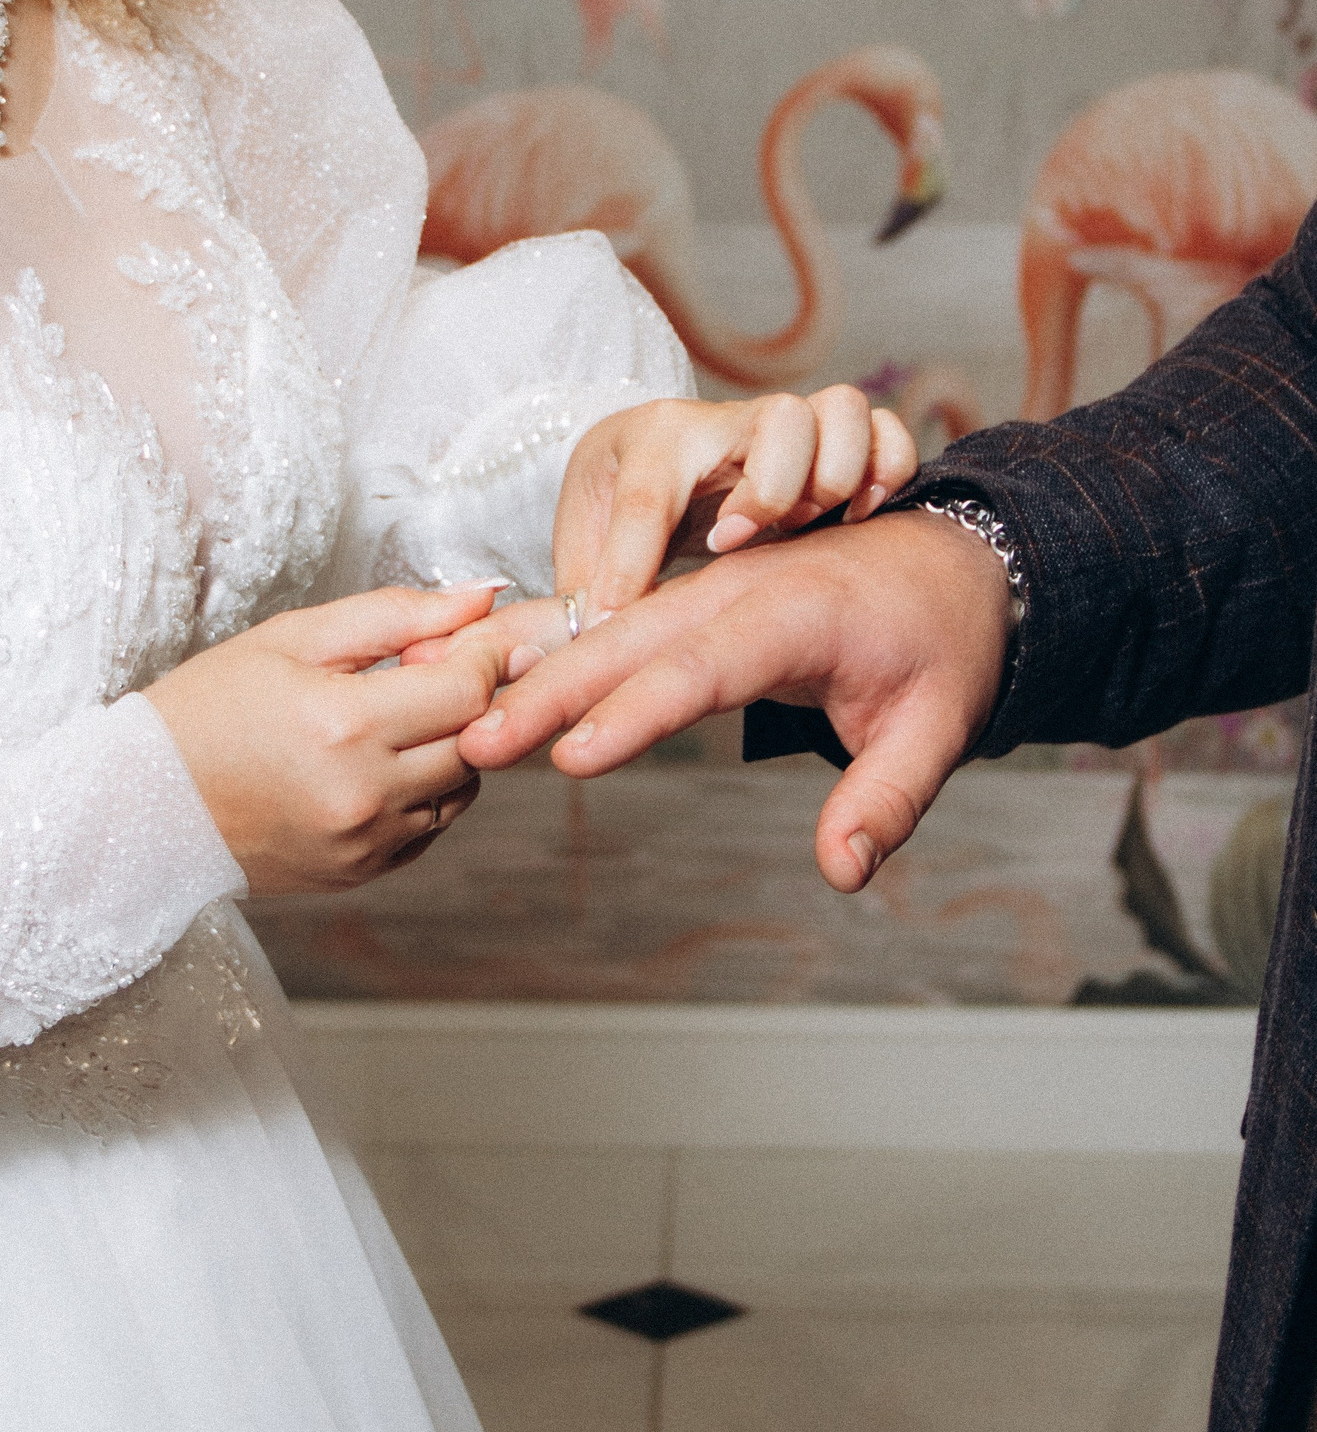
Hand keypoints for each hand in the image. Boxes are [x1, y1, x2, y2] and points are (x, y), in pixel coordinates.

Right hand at [146, 581, 504, 895]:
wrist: (143, 803)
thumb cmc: (208, 707)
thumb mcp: (294, 637)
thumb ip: (395, 614)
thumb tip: (480, 598)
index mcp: (344, 726)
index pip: (467, 689)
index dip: (478, 654)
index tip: (462, 635)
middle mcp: (363, 794)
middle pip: (474, 740)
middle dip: (467, 697)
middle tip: (424, 669)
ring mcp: (364, 843)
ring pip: (462, 788)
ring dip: (450, 746)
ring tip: (394, 716)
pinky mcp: (360, 872)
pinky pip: (431, 827)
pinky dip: (425, 791)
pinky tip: (377, 762)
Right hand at [453, 512, 1012, 893]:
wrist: (952, 559)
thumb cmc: (943, 644)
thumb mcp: (939, 725)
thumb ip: (889, 798)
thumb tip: (842, 872)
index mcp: (796, 613)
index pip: (703, 668)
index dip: (637, 714)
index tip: (574, 758)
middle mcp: (739, 588)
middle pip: (632, 640)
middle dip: (553, 691)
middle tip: (482, 743)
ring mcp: (712, 585)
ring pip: (616, 627)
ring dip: (544, 672)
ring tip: (478, 724)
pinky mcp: (699, 595)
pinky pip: (624, 621)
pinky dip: (564, 649)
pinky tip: (507, 683)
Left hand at [555, 390, 919, 620]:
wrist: (654, 451)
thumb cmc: (617, 502)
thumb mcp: (586, 540)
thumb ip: (584, 591)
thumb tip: (576, 647)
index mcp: (654, 440)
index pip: (649, 490)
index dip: (636, 554)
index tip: (621, 614)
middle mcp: (727, 421)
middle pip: (780, 421)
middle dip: (769, 491)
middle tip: (733, 547)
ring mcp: (786, 424)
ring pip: (840, 411)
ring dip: (832, 477)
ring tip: (804, 529)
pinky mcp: (833, 438)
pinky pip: (886, 430)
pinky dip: (885, 471)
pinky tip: (857, 521)